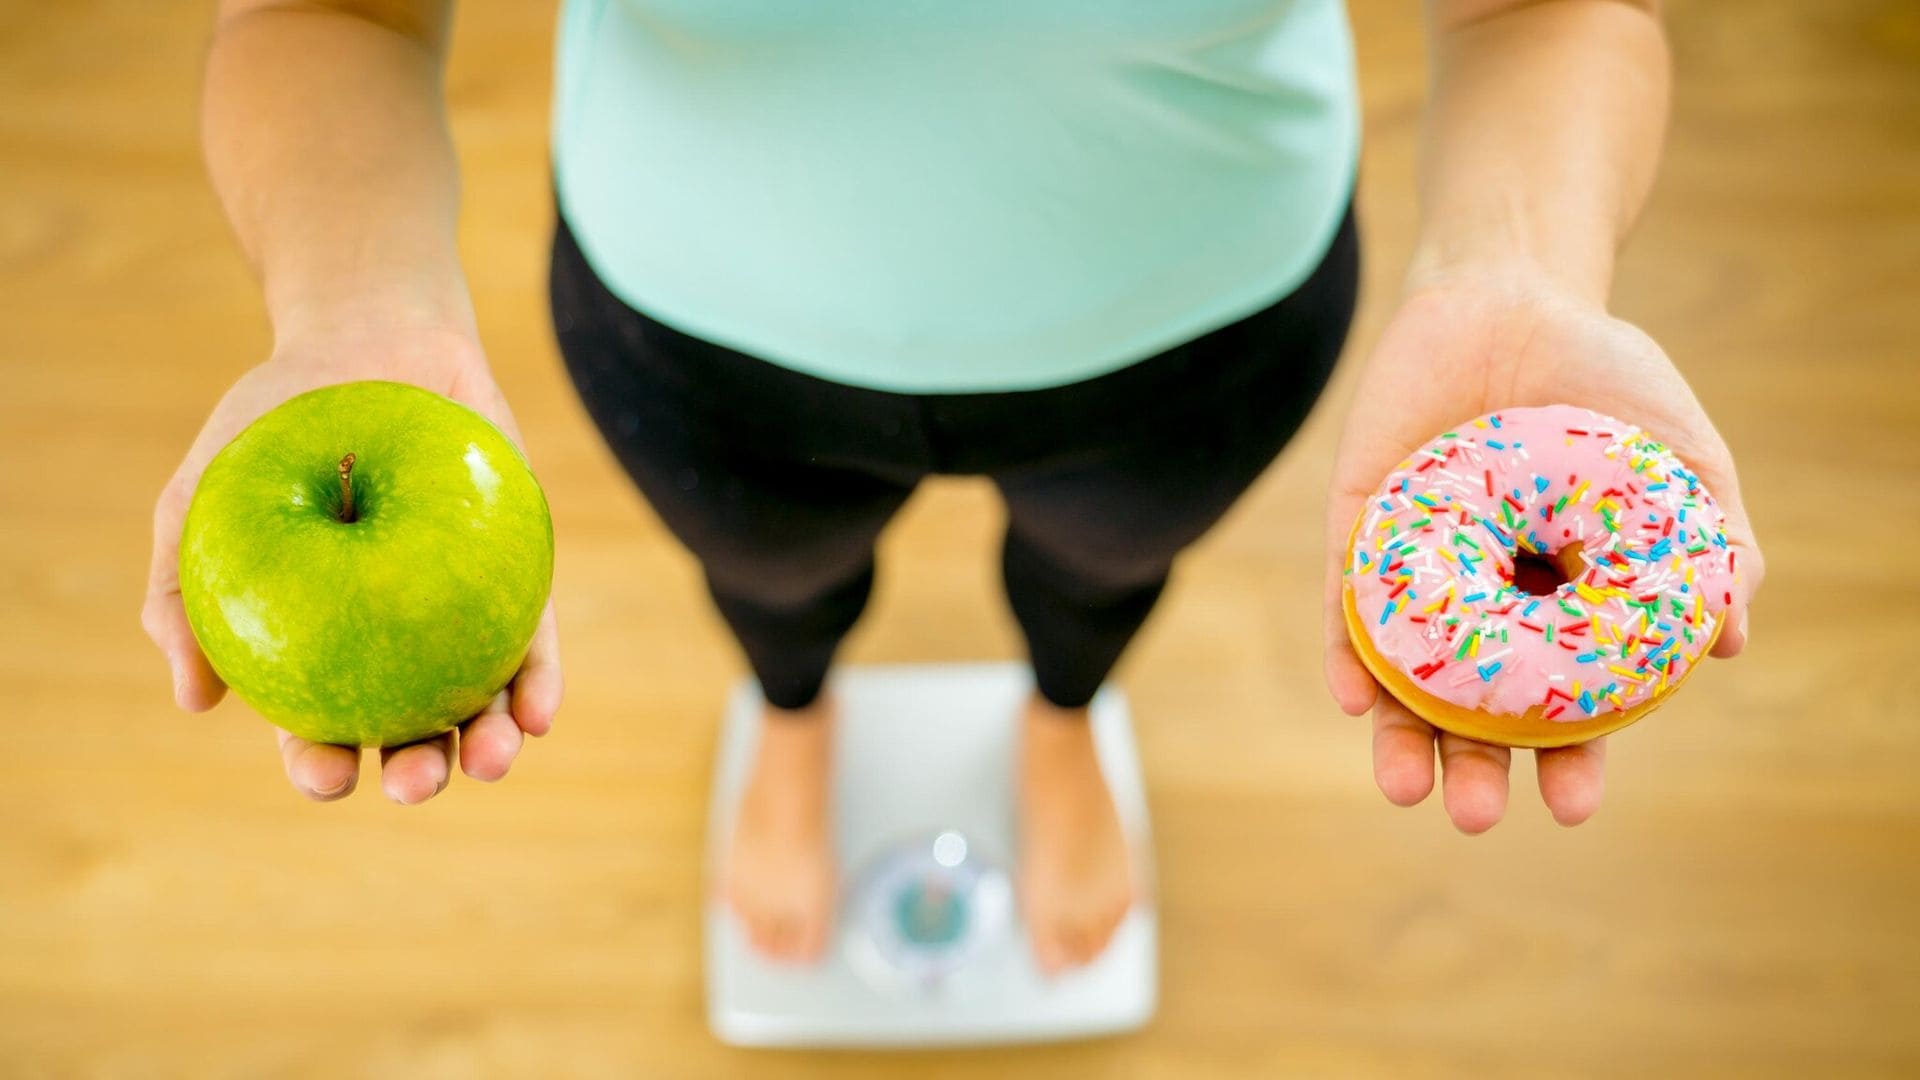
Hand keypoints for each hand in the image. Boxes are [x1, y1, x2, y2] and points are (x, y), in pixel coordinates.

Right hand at [142, 324, 562, 803]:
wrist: (369, 337)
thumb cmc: (277, 423)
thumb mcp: (206, 497)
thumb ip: (180, 593)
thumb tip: (195, 699)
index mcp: (321, 643)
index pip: (320, 724)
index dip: (323, 764)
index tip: (328, 776)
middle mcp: (395, 641)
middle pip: (410, 728)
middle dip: (417, 772)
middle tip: (414, 783)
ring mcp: (461, 611)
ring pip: (481, 698)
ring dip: (489, 742)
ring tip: (491, 762)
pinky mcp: (518, 573)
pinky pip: (533, 638)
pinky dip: (539, 680)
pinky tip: (540, 712)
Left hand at [1321, 270, 1763, 831]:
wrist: (1512, 292)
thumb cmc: (1606, 383)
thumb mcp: (1681, 461)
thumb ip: (1712, 546)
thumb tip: (1729, 644)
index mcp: (1562, 606)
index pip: (1564, 706)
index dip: (1569, 761)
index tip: (1572, 807)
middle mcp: (1485, 603)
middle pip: (1473, 709)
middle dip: (1474, 769)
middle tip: (1474, 815)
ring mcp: (1420, 570)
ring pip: (1401, 675)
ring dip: (1399, 735)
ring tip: (1405, 786)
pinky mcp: (1358, 530)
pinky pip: (1346, 603)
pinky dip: (1348, 650)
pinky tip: (1353, 694)